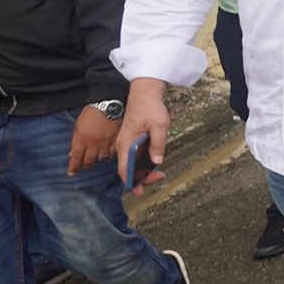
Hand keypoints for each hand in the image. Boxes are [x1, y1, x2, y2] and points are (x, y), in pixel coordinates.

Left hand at [68, 106, 120, 174]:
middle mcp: (93, 143)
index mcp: (82, 139)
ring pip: (101, 159)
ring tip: (95, 159)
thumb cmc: (91, 113)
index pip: (76, 157)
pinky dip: (108, 156)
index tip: (71, 173)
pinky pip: (112, 153)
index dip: (73, 167)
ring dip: (97, 160)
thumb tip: (72, 153)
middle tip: (84, 166)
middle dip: (85, 165)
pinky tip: (106, 154)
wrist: (108, 105)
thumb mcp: (78, 126)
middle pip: (89, 161)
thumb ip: (75, 140)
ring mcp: (105, 143)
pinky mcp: (115, 141)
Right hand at [115, 79, 169, 194]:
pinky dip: (144, 162)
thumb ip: (158, 143)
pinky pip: (136, 156)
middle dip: (142, 178)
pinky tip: (155, 162)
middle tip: (158, 177)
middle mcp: (123, 146)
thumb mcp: (159, 125)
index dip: (131, 183)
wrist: (145, 92)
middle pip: (128, 170)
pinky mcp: (132, 140)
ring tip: (158, 173)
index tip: (140, 191)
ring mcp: (127, 143)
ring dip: (144, 171)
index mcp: (126, 143)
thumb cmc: (150, 107)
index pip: (124, 170)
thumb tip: (157, 161)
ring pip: (133, 164)